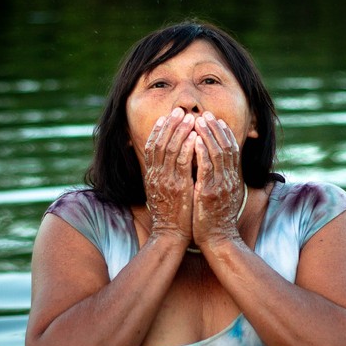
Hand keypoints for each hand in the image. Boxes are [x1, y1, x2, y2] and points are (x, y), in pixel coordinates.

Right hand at [143, 108, 195, 243]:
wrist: (171, 235)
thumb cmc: (170, 215)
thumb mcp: (162, 192)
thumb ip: (164, 175)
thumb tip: (168, 162)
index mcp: (152, 175)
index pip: (151, 146)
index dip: (158, 130)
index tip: (166, 116)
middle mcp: (156, 175)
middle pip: (160, 143)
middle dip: (170, 125)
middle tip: (179, 110)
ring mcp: (166, 181)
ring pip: (170, 149)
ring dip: (180, 131)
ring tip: (190, 118)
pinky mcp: (178, 187)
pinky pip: (182, 162)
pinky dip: (187, 147)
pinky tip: (195, 137)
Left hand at [191, 111, 245, 248]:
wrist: (217, 240)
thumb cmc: (216, 219)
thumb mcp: (224, 195)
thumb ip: (223, 179)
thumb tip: (219, 166)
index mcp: (233, 178)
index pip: (232, 149)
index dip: (224, 132)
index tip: (216, 119)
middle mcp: (229, 179)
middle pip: (226, 146)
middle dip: (215, 128)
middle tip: (205, 113)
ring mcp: (220, 186)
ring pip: (216, 153)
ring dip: (207, 134)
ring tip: (197, 120)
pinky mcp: (208, 193)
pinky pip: (205, 168)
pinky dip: (200, 152)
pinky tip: (193, 140)